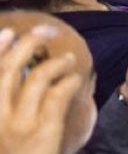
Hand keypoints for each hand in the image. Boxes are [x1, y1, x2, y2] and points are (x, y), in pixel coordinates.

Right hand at [0, 24, 84, 153]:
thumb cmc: (15, 151)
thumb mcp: (4, 126)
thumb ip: (6, 100)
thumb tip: (18, 67)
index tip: (9, 33)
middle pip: (9, 71)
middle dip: (27, 45)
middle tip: (45, 32)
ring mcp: (20, 124)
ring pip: (38, 78)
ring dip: (56, 63)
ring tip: (68, 59)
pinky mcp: (43, 129)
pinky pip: (58, 94)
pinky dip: (69, 81)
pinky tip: (75, 79)